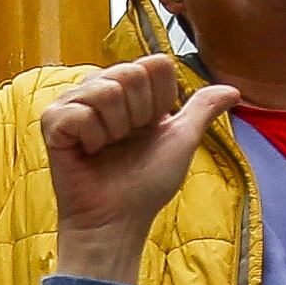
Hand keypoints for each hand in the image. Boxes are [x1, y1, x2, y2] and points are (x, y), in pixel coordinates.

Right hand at [40, 55, 239, 280]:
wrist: (119, 220)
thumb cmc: (146, 185)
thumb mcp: (181, 141)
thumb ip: (202, 109)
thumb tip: (234, 89)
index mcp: (129, 90)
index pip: (154, 64)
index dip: (159, 101)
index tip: (149, 129)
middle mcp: (99, 89)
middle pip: (131, 72)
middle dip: (137, 115)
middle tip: (126, 142)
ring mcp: (72, 102)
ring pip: (106, 89)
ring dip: (115, 129)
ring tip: (106, 149)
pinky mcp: (52, 121)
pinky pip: (79, 111)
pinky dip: (91, 139)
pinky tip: (87, 153)